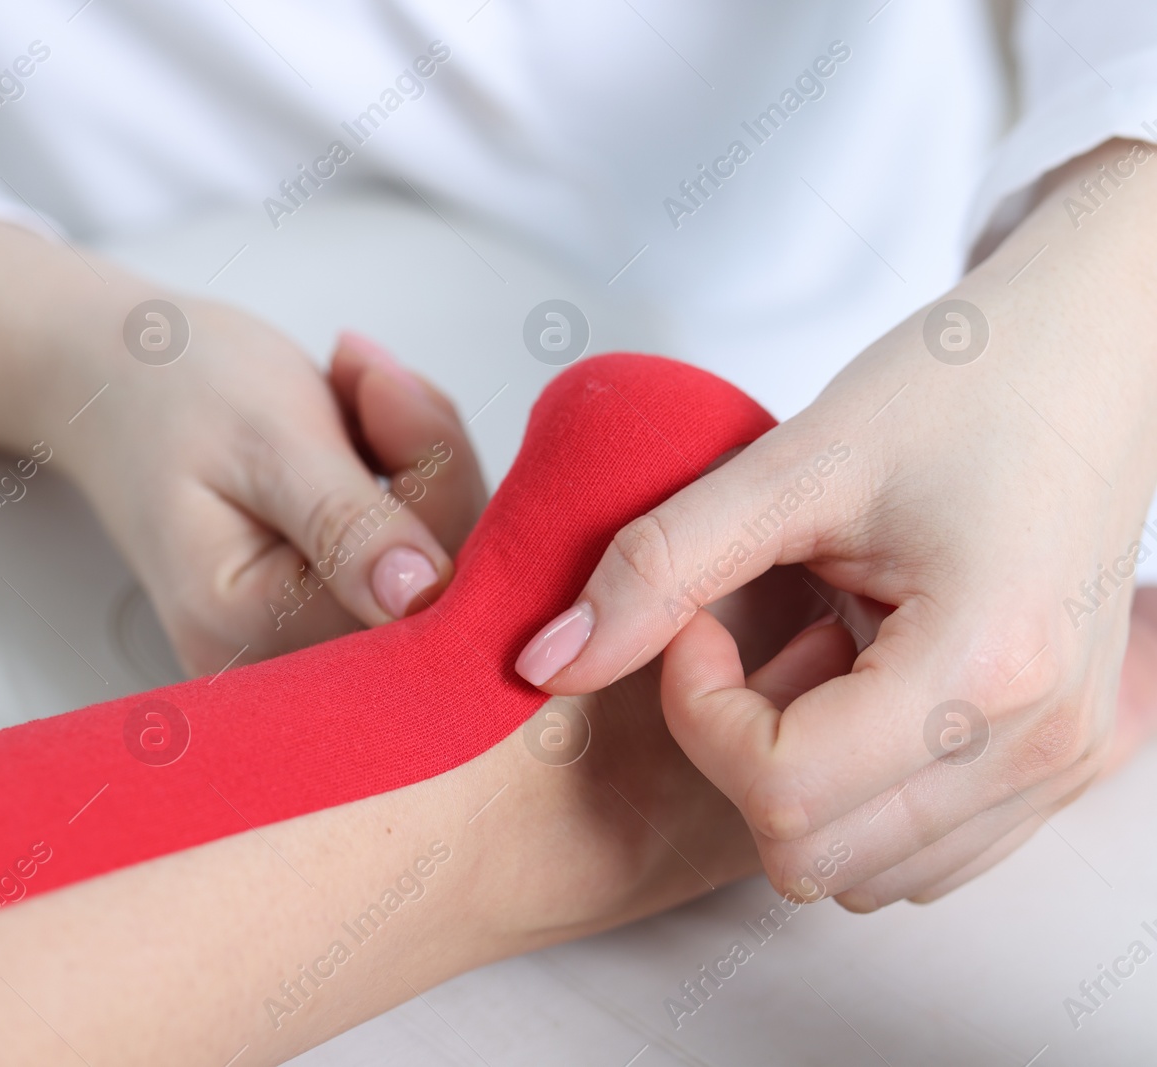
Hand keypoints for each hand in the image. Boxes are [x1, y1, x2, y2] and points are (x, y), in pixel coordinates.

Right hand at [0, 222, 485, 676]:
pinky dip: (409, 478)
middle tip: (369, 377)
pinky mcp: (326, 612)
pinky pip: (417, 556)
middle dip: (431, 467)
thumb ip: (346, 523)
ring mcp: (301, 645)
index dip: (434, 480)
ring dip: (422, 462)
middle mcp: (276, 667)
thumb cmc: (174, 392)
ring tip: (353, 387)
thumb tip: (421, 598)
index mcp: (247, 632)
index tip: (383, 384)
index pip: (412, 593)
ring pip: (439, 567)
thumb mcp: (267, 438)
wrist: (112, 376)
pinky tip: (359, 426)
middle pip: (437, 593)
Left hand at [515, 139, 1156, 908]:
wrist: (1092, 361)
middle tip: (746, 639)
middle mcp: (1043, 744)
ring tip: (815, 653)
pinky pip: (924, 852)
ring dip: (798, 780)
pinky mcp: (1065, 764)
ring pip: (864, 872)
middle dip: (739, 753)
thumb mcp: (790, 463)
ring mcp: (1066, 765)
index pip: (781, 790)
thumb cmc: (961, 388)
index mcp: (984, 666)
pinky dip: (859, 792)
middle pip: (813, 854)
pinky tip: (861, 683)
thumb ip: (656, 565)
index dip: (700, 713)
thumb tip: (543, 662)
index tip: (698, 623)